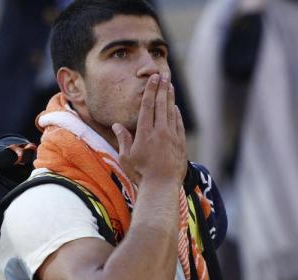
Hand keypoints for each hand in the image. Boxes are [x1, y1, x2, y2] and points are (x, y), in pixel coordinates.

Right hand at [113, 74, 187, 188]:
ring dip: (170, 98)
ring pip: (171, 112)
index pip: (147, 106)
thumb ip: (123, 139)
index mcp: (144, 133)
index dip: (150, 90)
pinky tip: (175, 108)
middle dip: (161, 88)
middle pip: (161, 104)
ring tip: (169, 86)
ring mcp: (172, 137)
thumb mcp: (126, 157)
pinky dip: (177, 114)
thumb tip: (117, 125)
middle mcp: (159, 131)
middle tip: (163, 75)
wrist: (162, 186)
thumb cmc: (141, 174)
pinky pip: (179, 124)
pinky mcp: (180, 144)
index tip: (153, 79)